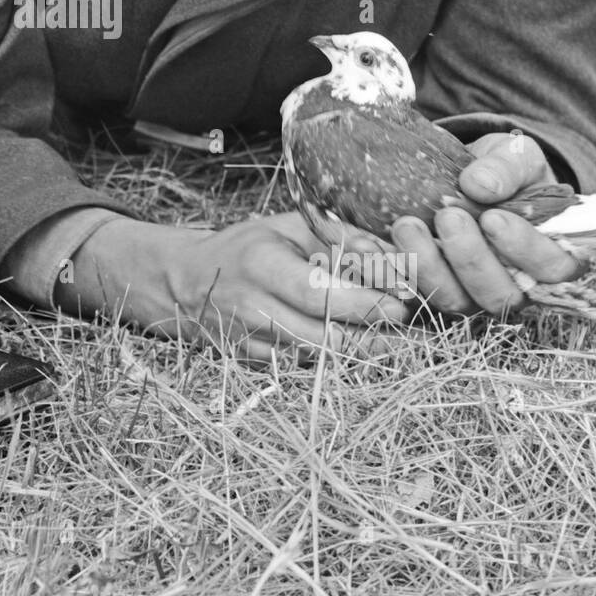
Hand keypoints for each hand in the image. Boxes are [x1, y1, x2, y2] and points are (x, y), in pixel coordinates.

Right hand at [69, 212, 414, 359]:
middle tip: (412, 333)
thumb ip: (338, 238)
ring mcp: (249, 343)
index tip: (401, 305)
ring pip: (317, 361)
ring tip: (398, 345)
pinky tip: (360, 352)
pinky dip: (334, 363)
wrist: (183, 282)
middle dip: (375, 340)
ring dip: (362, 356)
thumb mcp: (287, 226)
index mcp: (261, 265)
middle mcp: (252, 309)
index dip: (363, 305)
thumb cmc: (246, 247)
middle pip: (324, 339)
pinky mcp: (252, 365)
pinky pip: (302, 369)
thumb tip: (393, 257)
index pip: (318, 294)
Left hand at [390, 131, 582, 317]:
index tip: (494, 217)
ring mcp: (470, 293)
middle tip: (448, 218)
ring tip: (406, 225)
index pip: (553, 268)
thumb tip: (481, 185)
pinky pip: (408, 293)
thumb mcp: (515, 156)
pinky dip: (387, 272)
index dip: (525, 249)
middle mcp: (514, 285)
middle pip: (500, 295)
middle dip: (470, 259)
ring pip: (453, 301)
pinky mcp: (429, 291)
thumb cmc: (505, 170)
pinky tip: (367, 245)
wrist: (466, 176)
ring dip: (427, 267)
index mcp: (550, 256)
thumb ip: (507, 168)